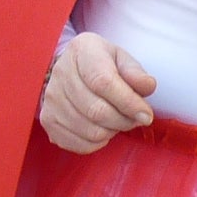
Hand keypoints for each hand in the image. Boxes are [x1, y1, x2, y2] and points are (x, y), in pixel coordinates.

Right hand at [39, 33, 157, 153]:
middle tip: (135, 119)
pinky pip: (80, 144)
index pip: (104, 82)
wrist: (70, 69)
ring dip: (112, 131)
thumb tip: (148, 86)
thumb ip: (136, 72)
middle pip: (97, 111)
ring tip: (117, 121)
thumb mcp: (121, 59)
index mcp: (82, 51)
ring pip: (91, 131)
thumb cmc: (101, 64)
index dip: (128, 103)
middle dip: (124, 121)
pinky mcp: (48, 120)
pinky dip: (98, 143)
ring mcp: (51, 99)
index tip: (146, 114)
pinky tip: (102, 128)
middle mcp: (61, 74)